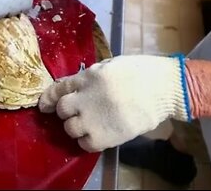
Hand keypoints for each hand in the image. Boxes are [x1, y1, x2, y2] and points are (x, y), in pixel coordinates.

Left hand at [38, 55, 188, 152]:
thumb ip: (89, 76)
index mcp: (88, 77)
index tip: (44, 105)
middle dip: (66, 112)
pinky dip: (87, 141)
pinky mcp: (106, 136)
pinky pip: (85, 144)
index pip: (58, 88)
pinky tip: (97, 135)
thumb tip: (74, 86)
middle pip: (62, 110)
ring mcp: (94, 118)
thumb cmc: (140, 72)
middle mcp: (86, 97)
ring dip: (76, 127)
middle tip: (77, 113)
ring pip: (70, 128)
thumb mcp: (109, 66)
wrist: (165, 88)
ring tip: (89, 124)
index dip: (48, 98)